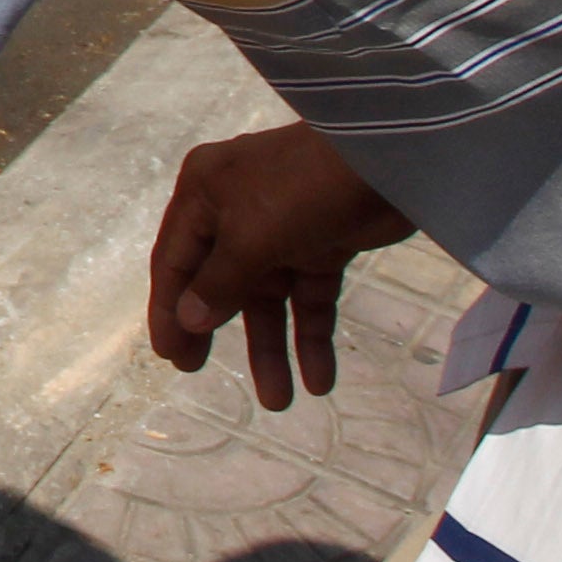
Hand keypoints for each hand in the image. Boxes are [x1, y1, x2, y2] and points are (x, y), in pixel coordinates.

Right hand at [146, 123, 413, 410]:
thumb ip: (219, 283)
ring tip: (280, 401)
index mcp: (205, 194)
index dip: (169, 310)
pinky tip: (320, 380)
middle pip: (218, 282)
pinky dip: (313, 336)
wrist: (391, 160)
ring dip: (273, 349)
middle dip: (214, 330)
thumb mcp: (252, 236)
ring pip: (268, 299)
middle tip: (200, 373)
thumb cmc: (304, 189)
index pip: (175, 261)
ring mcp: (281, 228)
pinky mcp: (323, 243)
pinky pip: (309, 298)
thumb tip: (188, 319)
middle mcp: (236, 210)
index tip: (171, 358)